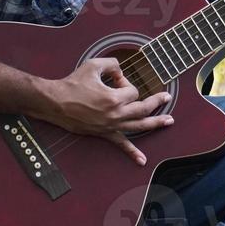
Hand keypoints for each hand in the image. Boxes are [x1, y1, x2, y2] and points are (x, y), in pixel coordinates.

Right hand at [36, 58, 171, 165]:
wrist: (55, 102)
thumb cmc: (72, 83)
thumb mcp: (93, 65)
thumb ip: (113, 64)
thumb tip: (121, 72)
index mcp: (114, 98)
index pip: (132, 90)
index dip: (125, 82)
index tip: (114, 80)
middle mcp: (115, 114)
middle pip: (143, 108)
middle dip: (157, 101)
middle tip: (166, 97)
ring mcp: (111, 126)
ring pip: (139, 126)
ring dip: (156, 123)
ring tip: (169, 122)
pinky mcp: (104, 133)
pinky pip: (121, 144)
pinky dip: (132, 152)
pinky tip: (142, 160)